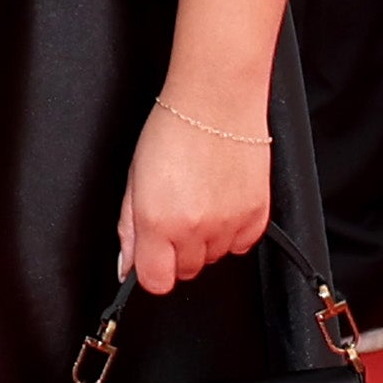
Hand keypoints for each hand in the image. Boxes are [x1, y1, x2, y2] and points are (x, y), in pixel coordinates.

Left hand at [116, 88, 274, 295]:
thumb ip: (129, 228)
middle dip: (178, 251)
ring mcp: (228, 224)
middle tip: (177, 214)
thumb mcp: (135, 178)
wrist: (217, 101)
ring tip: (201, 200)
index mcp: (158, 221)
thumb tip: (126, 265)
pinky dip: (233, 232)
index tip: (152, 256)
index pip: (156, 282)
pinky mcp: (256, 215)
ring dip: (206, 240)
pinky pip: (242, 245)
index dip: (152, 270)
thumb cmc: (173, 130)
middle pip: (186, 272)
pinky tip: (223, 202)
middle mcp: (194, 228)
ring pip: (214, 258)